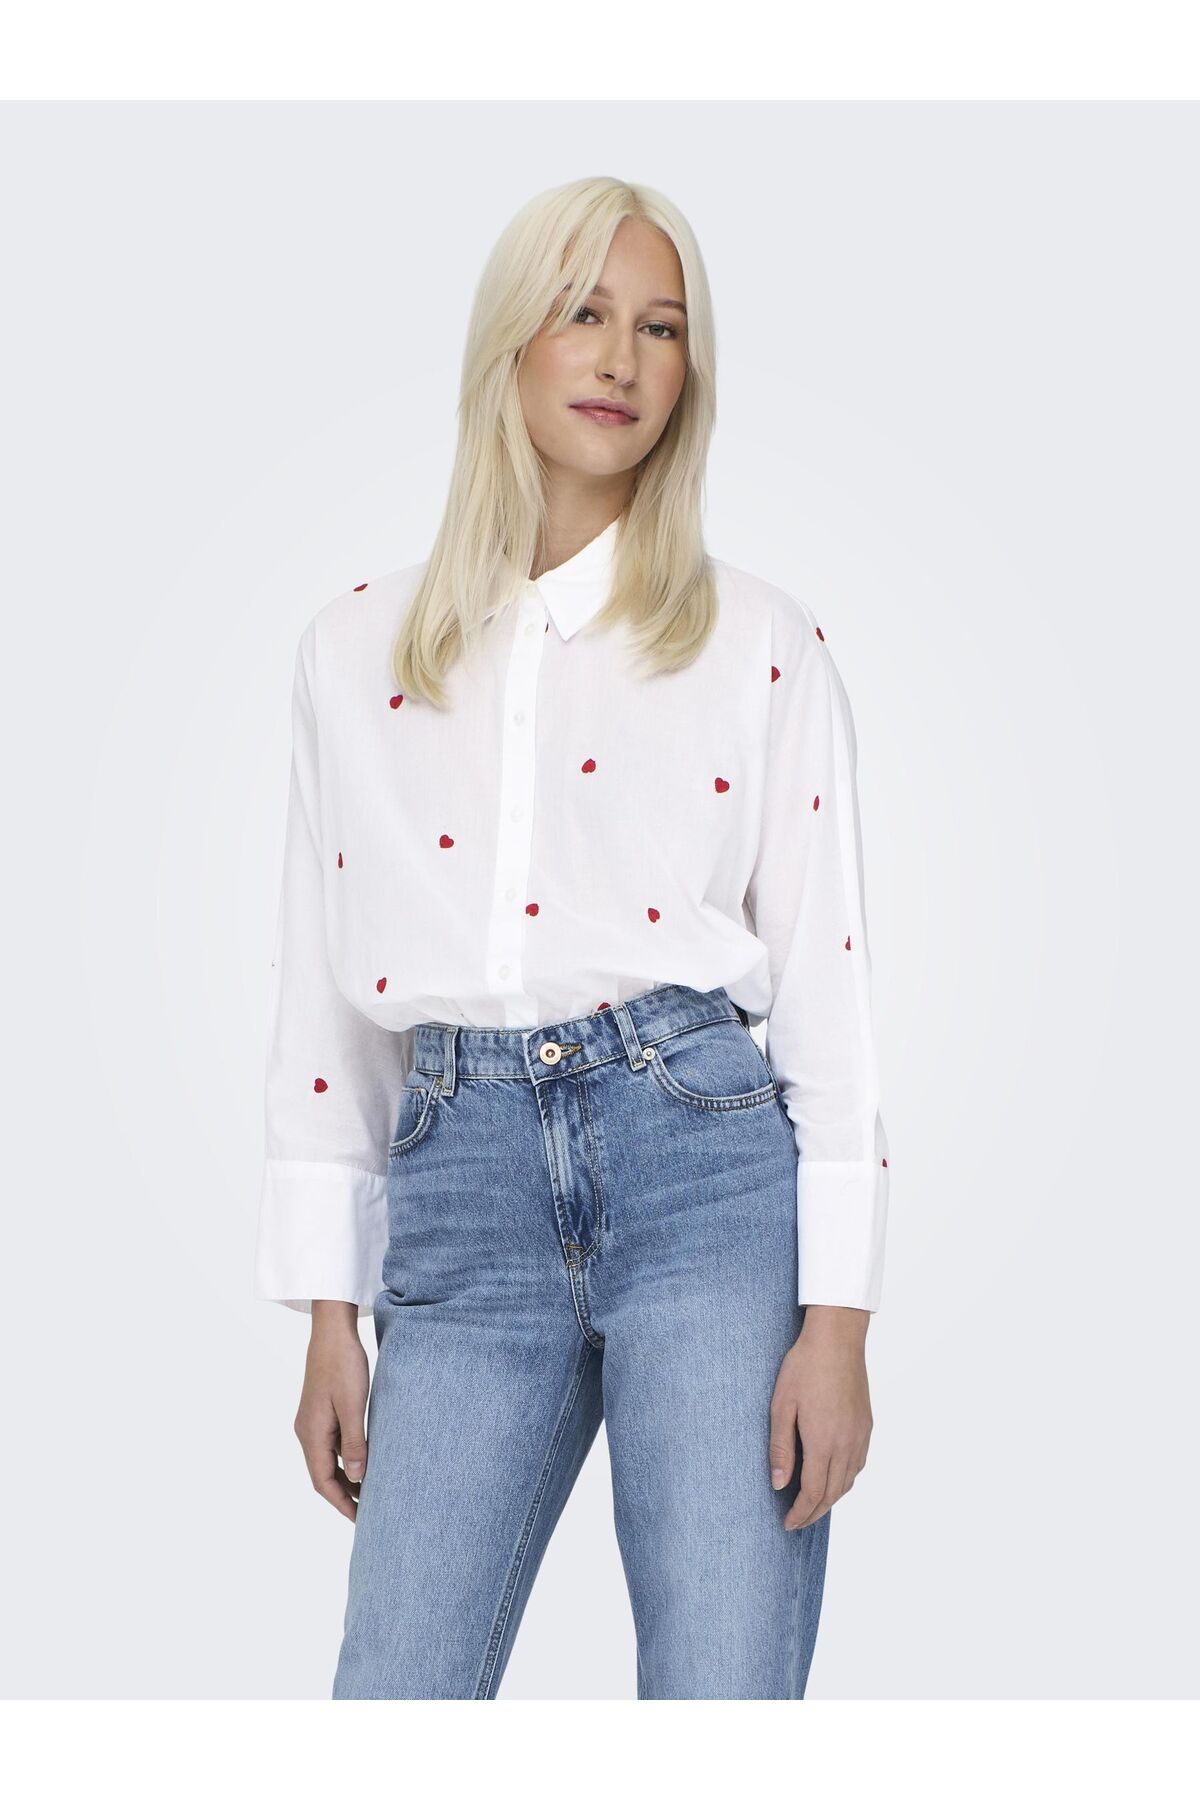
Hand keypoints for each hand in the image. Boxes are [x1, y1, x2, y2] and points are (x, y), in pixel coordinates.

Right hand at [294, 1301, 369, 1520]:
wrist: (332, 1332)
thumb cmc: (343, 1365)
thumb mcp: (353, 1406)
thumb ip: (355, 1443)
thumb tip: (357, 1478)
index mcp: (312, 1434)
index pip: (323, 1481)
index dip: (341, 1503)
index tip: (360, 1520)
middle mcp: (307, 1431)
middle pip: (323, 1474)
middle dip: (344, 1495)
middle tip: (369, 1511)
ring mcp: (312, 1421)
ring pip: (327, 1460)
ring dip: (345, 1478)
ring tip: (370, 1491)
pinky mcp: (321, 1411)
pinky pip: (331, 1444)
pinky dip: (345, 1458)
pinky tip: (364, 1460)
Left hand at [767, 1307, 872, 1530]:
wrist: (837, 1339)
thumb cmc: (804, 1367)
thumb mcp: (781, 1406)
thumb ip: (780, 1448)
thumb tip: (778, 1484)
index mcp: (823, 1442)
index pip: (813, 1493)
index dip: (800, 1513)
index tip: (787, 1523)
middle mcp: (846, 1444)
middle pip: (832, 1493)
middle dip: (814, 1513)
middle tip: (797, 1521)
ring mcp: (860, 1435)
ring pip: (848, 1481)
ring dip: (830, 1498)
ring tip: (812, 1504)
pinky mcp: (866, 1425)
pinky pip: (858, 1464)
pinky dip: (844, 1479)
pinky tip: (832, 1476)